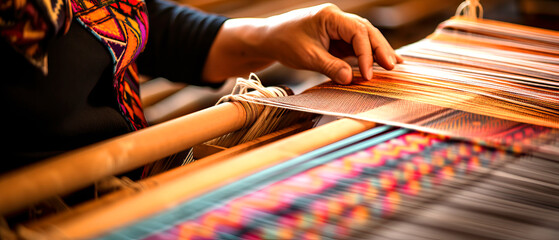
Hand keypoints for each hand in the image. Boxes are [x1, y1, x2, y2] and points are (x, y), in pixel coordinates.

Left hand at [203, 3, 401, 83]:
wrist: (269, 38)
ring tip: (395, 66)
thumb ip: (330, 66)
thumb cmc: (284, 42)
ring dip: (378, 51)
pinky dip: (368, 55)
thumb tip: (351, 79)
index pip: (357, 32)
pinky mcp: (337, 38)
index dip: (366, 54)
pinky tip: (381, 64)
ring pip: (365, 37)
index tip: (368, 74)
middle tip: (394, 67)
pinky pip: (357, 46)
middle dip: (381, 49)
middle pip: (366, 31)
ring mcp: (339, 28)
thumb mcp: (306, 57)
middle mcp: (338, 19)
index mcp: (330, 16)